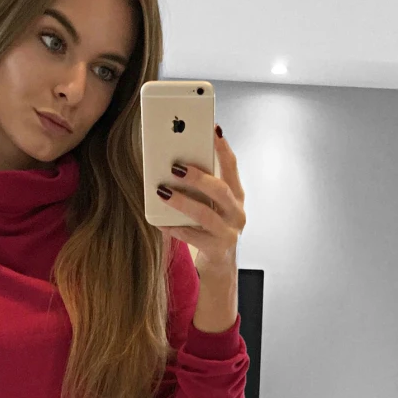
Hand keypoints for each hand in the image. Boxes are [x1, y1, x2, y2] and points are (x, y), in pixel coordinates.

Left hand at [155, 129, 245, 271]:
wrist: (221, 265)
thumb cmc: (212, 228)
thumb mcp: (213, 205)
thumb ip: (202, 188)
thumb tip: (175, 164)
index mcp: (237, 196)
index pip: (232, 167)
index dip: (223, 149)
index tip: (212, 131)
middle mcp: (237, 213)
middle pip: (220, 190)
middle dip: (198, 177)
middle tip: (176, 167)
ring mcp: (229, 233)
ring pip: (205, 214)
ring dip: (182, 201)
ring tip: (163, 191)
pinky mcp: (217, 250)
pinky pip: (192, 236)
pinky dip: (174, 227)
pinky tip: (160, 221)